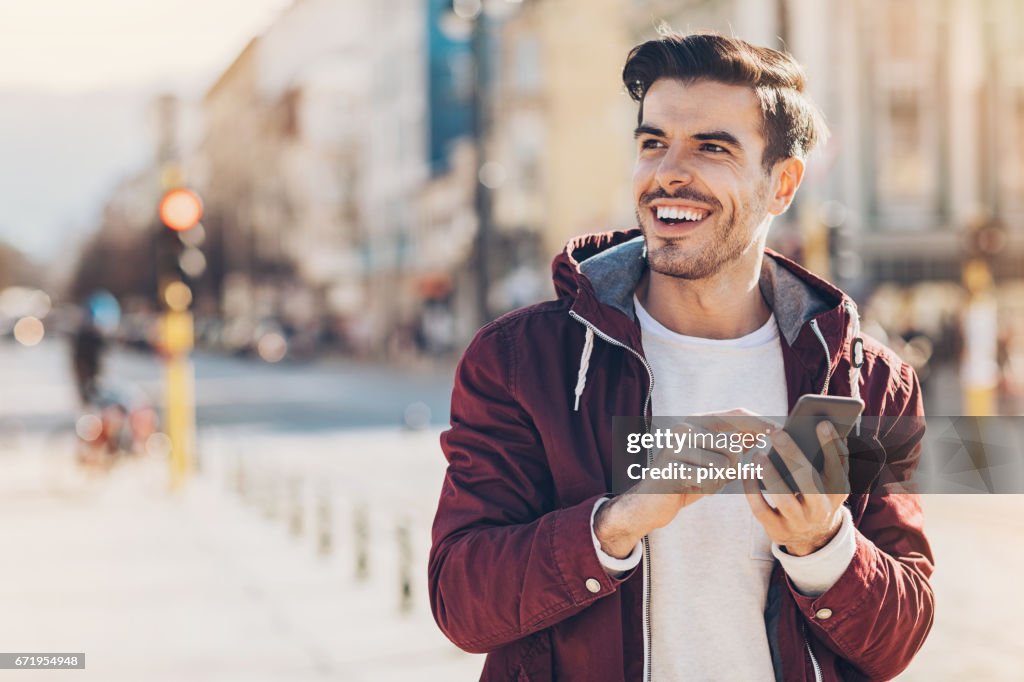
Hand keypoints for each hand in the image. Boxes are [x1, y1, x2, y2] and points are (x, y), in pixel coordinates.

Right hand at [594, 409, 775, 558]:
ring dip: (719, 480)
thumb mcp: (713, 460)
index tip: (778, 431)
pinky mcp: (672, 467)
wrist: (649, 503)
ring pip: (724, 463)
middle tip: (716, 475)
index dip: (758, 422)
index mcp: (694, 422)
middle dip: (734, 466)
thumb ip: (735, 445)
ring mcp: (676, 446)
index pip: (735, 414)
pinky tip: (690, 488)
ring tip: (700, 482)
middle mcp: (684, 428)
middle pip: (733, 444)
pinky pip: (708, 478)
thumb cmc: (686, 481)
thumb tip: (766, 431)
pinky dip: (706, 487)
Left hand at [742, 421, 850, 555]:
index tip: (821, 423)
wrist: (813, 536)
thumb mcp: (830, 479)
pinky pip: (761, 510)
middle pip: (809, 482)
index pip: (838, 466)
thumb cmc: (818, 493)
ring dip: (770, 474)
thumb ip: (829, 455)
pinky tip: (747, 472)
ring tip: (758, 454)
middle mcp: (821, 508)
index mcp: (837, 490)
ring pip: (784, 498)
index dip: (831, 445)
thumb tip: (824, 423)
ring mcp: (799, 522)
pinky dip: (752, 490)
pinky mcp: (778, 530)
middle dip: (793, 456)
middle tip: (777, 433)